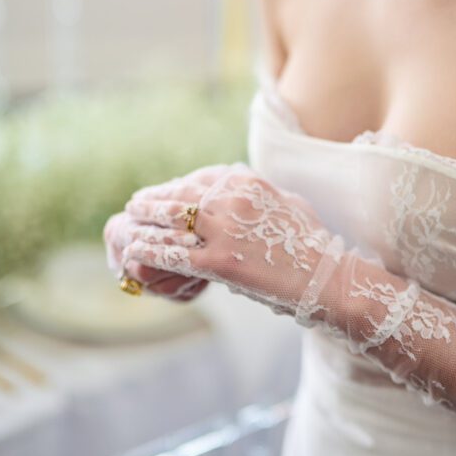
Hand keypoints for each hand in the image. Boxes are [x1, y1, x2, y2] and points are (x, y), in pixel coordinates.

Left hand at [118, 161, 345, 318]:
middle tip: (136, 202)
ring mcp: (223, 230)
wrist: (326, 277)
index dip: (180, 184)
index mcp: (249, 182)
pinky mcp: (218, 262)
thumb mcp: (289, 203)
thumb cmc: (313, 244)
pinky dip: (150, 252)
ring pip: (172, 219)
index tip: (166, 190)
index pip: (202, 177)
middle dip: (156, 198)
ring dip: (146, 219)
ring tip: (129, 219)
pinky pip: (174, 255)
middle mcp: (232, 199)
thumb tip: (246, 187)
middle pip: (182, 193)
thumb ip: (263, 193)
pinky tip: (134, 252)